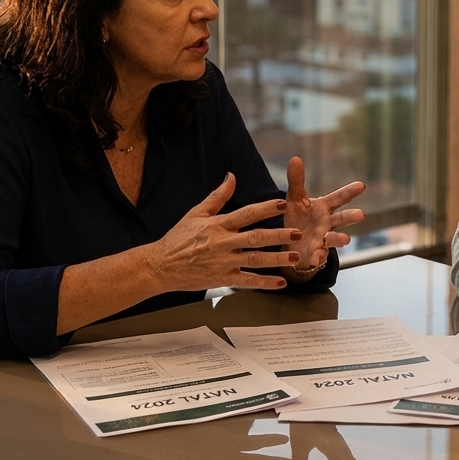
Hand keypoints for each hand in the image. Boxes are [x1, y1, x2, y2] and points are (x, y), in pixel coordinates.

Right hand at [146, 173, 303, 290]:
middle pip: (256, 238)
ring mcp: (223, 262)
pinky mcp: (222, 279)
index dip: (266, 208)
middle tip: (298, 233)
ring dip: (277, 259)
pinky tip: (280, 282)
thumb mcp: (196, 213)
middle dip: (278, 235)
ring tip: (296, 258)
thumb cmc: (178, 238)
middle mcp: (223, 243)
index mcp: (218, 225)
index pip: (246, 214)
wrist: (161, 266)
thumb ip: (217, 196)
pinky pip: (247, 282)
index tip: (283, 204)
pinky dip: (264, 283)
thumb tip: (232, 176)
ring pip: (255, 260)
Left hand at [282, 156, 365, 269]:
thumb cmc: (297, 217)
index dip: (349, 192)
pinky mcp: (315, 254)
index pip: (338, 198)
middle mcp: (327, 223)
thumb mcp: (294, 198)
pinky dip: (318, 257)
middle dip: (350, 217)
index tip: (361, 185)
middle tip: (361, 214)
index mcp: (324, 207)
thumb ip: (296, 180)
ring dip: (339, 239)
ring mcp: (323, 239)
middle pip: (341, 219)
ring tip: (345, 239)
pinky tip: (317, 258)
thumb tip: (295, 158)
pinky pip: (318, 256)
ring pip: (333, 239)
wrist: (293, 243)